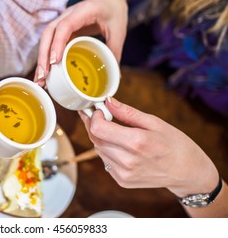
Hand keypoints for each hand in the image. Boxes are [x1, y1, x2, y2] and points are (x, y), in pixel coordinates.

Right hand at [34, 0, 127, 85]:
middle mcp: (68, 14)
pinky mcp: (61, 30)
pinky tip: (46, 72)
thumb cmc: (114, 12)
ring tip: (40, 78)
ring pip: (46, 38)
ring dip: (41, 58)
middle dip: (43, 55)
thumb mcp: (119, 31)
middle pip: (48, 33)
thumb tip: (113, 74)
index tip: (54, 61)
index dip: (58, 43)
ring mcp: (62, 21)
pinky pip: (50, 43)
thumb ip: (115, 50)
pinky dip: (46, 57)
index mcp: (84, 11)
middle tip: (42, 76)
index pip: (65, 25)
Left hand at [79, 97, 218, 197]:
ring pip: (98, 150)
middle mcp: (127, 161)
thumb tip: (107, 101)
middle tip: (103, 116)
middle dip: (95, 125)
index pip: (98, 129)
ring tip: (117, 132)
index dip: (94, 117)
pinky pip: (105, 161)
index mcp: (136, 142)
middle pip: (95, 139)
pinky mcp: (122, 181)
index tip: (100, 110)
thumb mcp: (154, 122)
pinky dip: (108, 151)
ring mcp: (124, 174)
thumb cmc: (175, 144)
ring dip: (102, 138)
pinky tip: (122, 148)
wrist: (187, 172)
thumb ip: (127, 112)